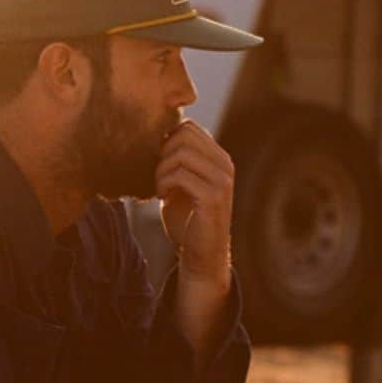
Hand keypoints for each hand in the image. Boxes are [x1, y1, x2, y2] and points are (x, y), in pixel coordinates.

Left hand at [155, 119, 233, 283]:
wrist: (200, 255)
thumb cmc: (186, 221)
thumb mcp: (181, 186)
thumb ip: (177, 162)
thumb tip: (157, 136)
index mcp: (218, 158)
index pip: (189, 127)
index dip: (165, 140)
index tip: (157, 163)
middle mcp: (224, 164)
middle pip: (184, 134)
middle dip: (162, 152)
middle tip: (157, 175)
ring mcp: (221, 179)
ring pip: (180, 152)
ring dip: (161, 169)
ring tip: (160, 187)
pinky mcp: (213, 197)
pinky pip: (180, 174)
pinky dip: (163, 183)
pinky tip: (161, 196)